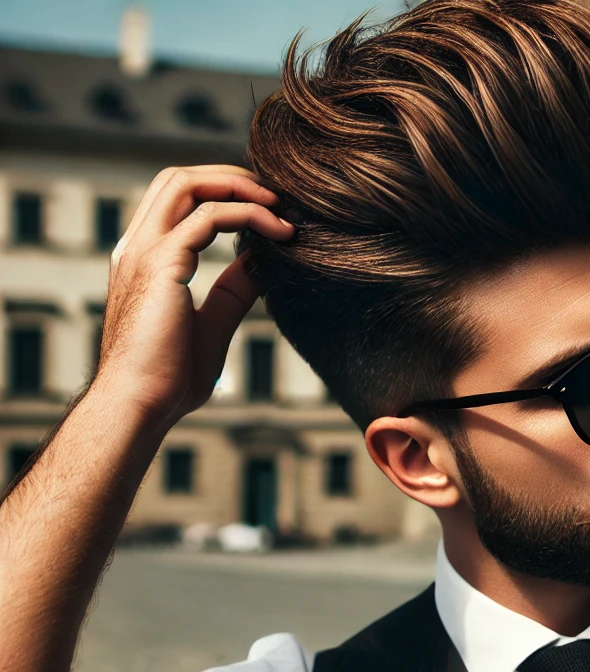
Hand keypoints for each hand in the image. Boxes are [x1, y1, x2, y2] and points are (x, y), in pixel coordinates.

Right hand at [96, 164, 292, 425]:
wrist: (140, 404)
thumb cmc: (169, 378)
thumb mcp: (212, 324)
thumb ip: (232, 291)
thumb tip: (261, 264)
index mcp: (146, 260)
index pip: (176, 201)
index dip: (221, 194)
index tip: (266, 210)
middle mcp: (138, 247)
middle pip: (177, 179)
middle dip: (229, 178)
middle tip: (276, 196)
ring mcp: (144, 252)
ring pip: (186, 183)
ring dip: (238, 186)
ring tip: (280, 206)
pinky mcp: (161, 265)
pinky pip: (208, 218)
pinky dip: (247, 214)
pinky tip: (279, 232)